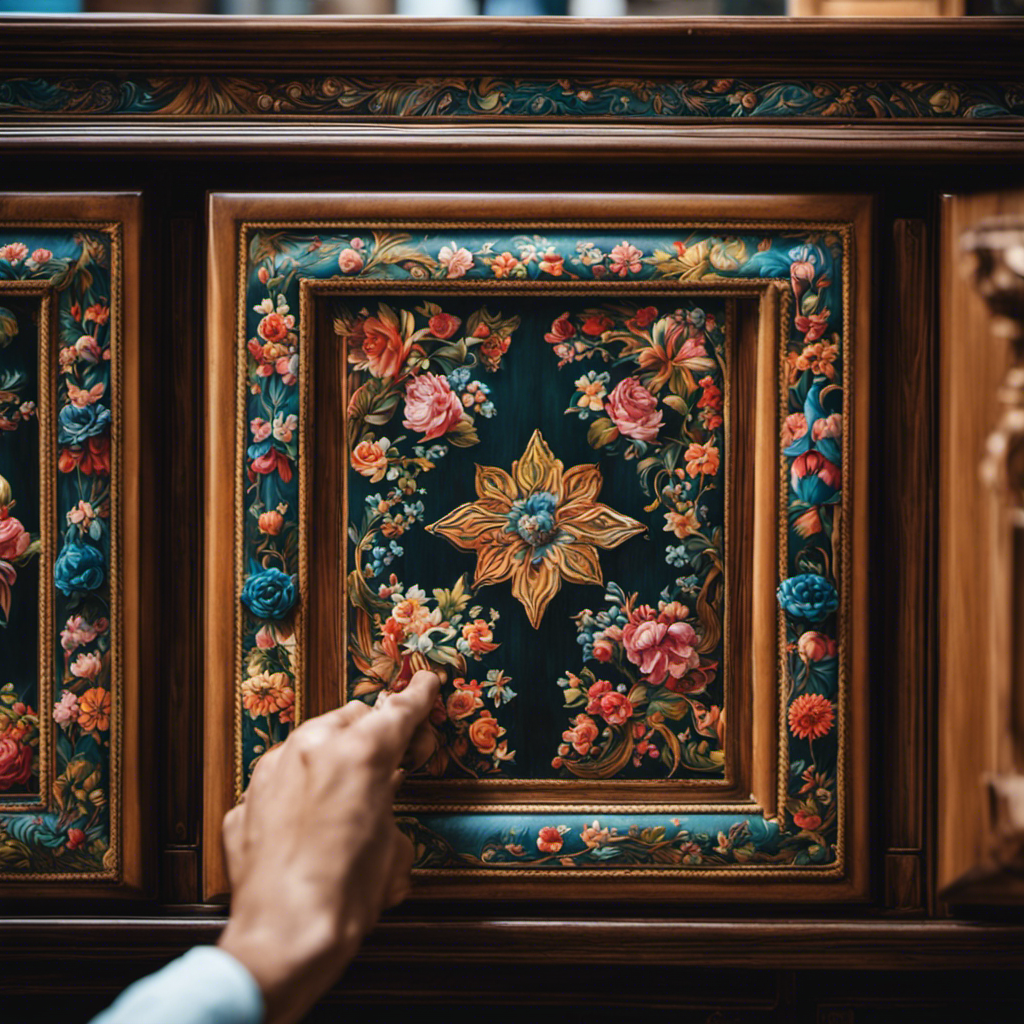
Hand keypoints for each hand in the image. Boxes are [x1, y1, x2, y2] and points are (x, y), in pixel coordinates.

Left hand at [218, 670, 440, 1023]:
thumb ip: (388, 802)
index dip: (418, 696)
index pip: (399, 709)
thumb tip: (382, 797)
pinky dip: (297, 792)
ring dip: (331, 759)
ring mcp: (272, 772)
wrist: (284, 937)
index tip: (424, 685)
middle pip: (352, 716)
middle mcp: (312, 748)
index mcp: (360, 753)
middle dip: (372, 734)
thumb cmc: (343, 897)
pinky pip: (280, 781)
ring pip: (311, 743)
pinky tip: (307, 826)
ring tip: (344, 797)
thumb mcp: (392, 848)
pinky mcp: (246, 801)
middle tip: (389, 761)